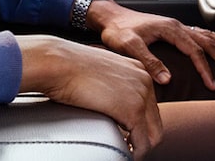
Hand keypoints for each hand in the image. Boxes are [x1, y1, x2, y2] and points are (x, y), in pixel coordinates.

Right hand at [17, 34, 161, 158]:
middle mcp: (145, 81)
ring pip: (153, 135)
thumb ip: (111, 83)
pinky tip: (123, 153)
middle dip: (142, 138)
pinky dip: (135, 153)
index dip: (139, 124)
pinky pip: (142, 143)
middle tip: (127, 146)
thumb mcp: (99, 70)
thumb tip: (108, 101)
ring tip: (125, 151)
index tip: (126, 134)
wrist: (59, 63)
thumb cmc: (68, 66)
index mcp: (138, 70)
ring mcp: (141, 95)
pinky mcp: (133, 111)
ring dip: (140, 148)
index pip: (149, 106)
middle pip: (155, 121)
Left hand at [87, 0, 214, 90]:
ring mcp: (176, 25)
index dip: (205, 69)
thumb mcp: (130, 46)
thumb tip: (168, 78)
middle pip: (207, 42)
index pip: (194, 51)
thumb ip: (149, 61)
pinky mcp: (172, 28)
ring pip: (206, 35)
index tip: (212, 84)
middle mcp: (176, 26)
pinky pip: (199, 32)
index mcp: (170, 29)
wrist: (109, 16)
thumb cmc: (117, 30)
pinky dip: (213, 37)